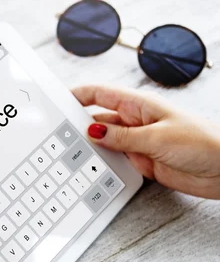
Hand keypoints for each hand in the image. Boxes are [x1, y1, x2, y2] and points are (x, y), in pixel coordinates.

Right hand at [72, 85, 219, 198]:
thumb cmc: (202, 143)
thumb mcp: (156, 137)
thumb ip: (122, 137)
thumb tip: (93, 131)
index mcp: (140, 105)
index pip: (102, 94)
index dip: (79, 94)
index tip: (58, 100)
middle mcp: (135, 122)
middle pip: (98, 119)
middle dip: (79, 124)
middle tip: (58, 134)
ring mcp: (137, 142)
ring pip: (104, 142)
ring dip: (90, 148)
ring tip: (71, 153)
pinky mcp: (141, 161)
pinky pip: (115, 161)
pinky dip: (103, 164)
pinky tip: (92, 167)